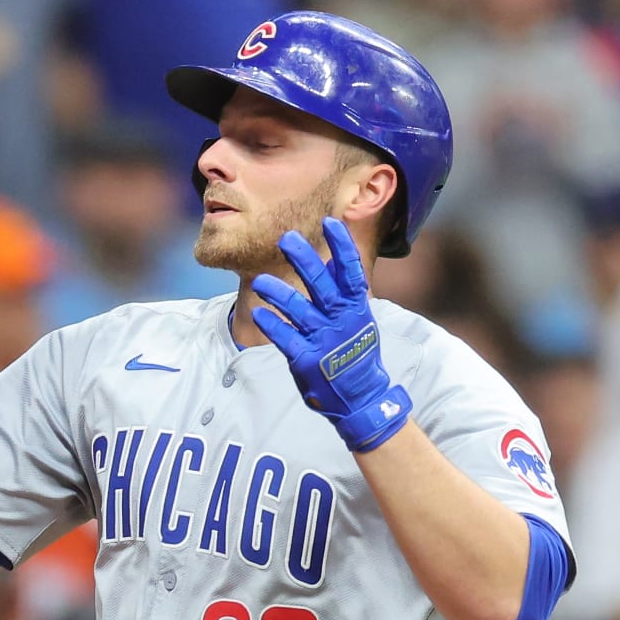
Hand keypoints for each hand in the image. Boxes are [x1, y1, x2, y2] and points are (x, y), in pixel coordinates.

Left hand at [253, 218, 412, 452]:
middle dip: (304, 260)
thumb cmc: (355, 351)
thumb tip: (335, 257)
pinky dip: (273, 325)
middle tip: (286, 238)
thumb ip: (345, 290)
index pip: (351, 271)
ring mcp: (324, 340)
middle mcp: (341, 320)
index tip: (330, 222)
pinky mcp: (306, 360)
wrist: (361, 397)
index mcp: (356, 307)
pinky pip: (286, 338)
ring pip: (299, 310)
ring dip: (278, 293)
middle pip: (322, 285)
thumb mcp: (358, 318)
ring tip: (260, 282)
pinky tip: (258, 313)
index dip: (342, 247)